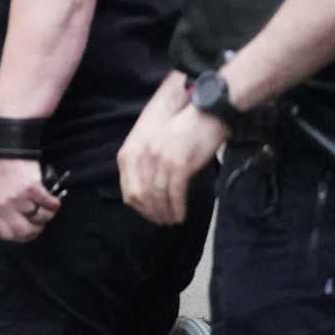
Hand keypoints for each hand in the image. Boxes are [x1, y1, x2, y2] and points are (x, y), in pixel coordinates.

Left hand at [0, 158, 61, 241]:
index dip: (21, 237)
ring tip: (48, 209)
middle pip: (24, 231)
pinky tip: (54, 202)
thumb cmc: (3, 173)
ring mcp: (19, 198)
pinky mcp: (32, 189)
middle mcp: (5, 205)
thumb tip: (22, 225)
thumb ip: (5, 211)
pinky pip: (48, 204)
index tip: (30, 233)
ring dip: (47, 215)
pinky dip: (54, 205)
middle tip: (42, 224)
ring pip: (39, 218)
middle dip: (36, 230)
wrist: (8, 152)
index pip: (7, 233)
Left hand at [120, 104, 223, 224]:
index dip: (139, 206)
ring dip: (165, 213)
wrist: (205, 113)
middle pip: (142, 196)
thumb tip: (148, 194)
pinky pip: (175, 193)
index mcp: (132, 152)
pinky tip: (181, 215)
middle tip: (162, 221)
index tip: (149, 214)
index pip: (129, 189)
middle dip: (152, 213)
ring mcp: (160, 160)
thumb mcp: (154, 146)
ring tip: (172, 221)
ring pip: (158, 196)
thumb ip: (147, 166)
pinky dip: (177, 207)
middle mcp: (142, 157)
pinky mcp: (179, 164)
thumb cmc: (182, 130)